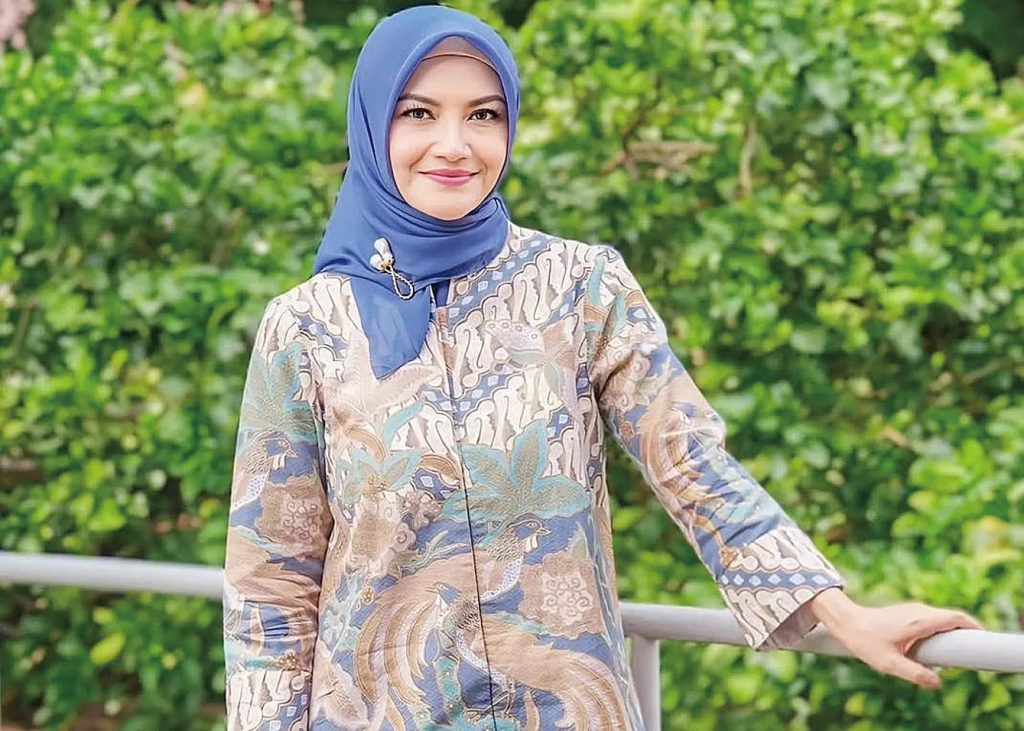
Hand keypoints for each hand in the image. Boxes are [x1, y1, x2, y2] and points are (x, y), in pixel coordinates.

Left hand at [808, 587, 982, 689]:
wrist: (846, 621)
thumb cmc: (865, 641)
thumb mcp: (889, 663)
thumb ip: (914, 674)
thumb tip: (938, 683)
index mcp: (919, 621)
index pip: (955, 618)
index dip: (972, 626)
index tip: (980, 639)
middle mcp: (919, 611)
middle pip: (952, 617)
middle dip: (965, 633)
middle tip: (964, 656)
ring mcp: (914, 609)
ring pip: (942, 618)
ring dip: (951, 633)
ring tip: (947, 657)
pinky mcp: (908, 612)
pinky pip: (932, 619)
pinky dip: (940, 631)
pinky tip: (932, 649)